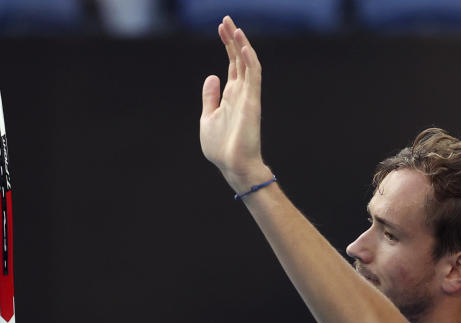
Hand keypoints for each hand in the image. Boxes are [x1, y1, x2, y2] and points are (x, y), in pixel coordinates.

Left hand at [200, 16, 271, 191]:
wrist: (233, 165)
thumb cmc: (221, 148)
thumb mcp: (207, 118)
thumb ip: (210, 97)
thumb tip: (211, 77)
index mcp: (231, 95)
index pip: (232, 64)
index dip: (227, 44)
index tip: (221, 27)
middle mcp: (241, 92)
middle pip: (239, 58)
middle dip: (232, 38)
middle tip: (226, 18)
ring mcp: (248, 95)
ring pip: (247, 62)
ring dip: (241, 44)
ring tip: (234, 26)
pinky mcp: (252, 101)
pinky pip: (253, 76)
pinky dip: (249, 59)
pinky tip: (243, 45)